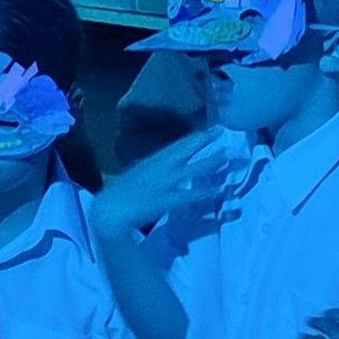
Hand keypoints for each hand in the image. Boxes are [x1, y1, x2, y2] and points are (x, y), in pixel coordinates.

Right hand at [92, 128, 238, 235]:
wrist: (110, 208)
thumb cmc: (119, 193)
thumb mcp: (137, 175)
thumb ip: (152, 170)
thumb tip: (163, 167)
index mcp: (154, 161)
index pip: (179, 145)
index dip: (197, 137)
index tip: (213, 130)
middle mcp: (160, 167)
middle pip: (186, 149)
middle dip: (205, 140)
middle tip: (222, 132)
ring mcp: (164, 182)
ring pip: (192, 169)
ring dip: (210, 162)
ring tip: (229, 156)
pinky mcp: (165, 199)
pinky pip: (189, 195)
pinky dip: (204, 192)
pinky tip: (219, 190)